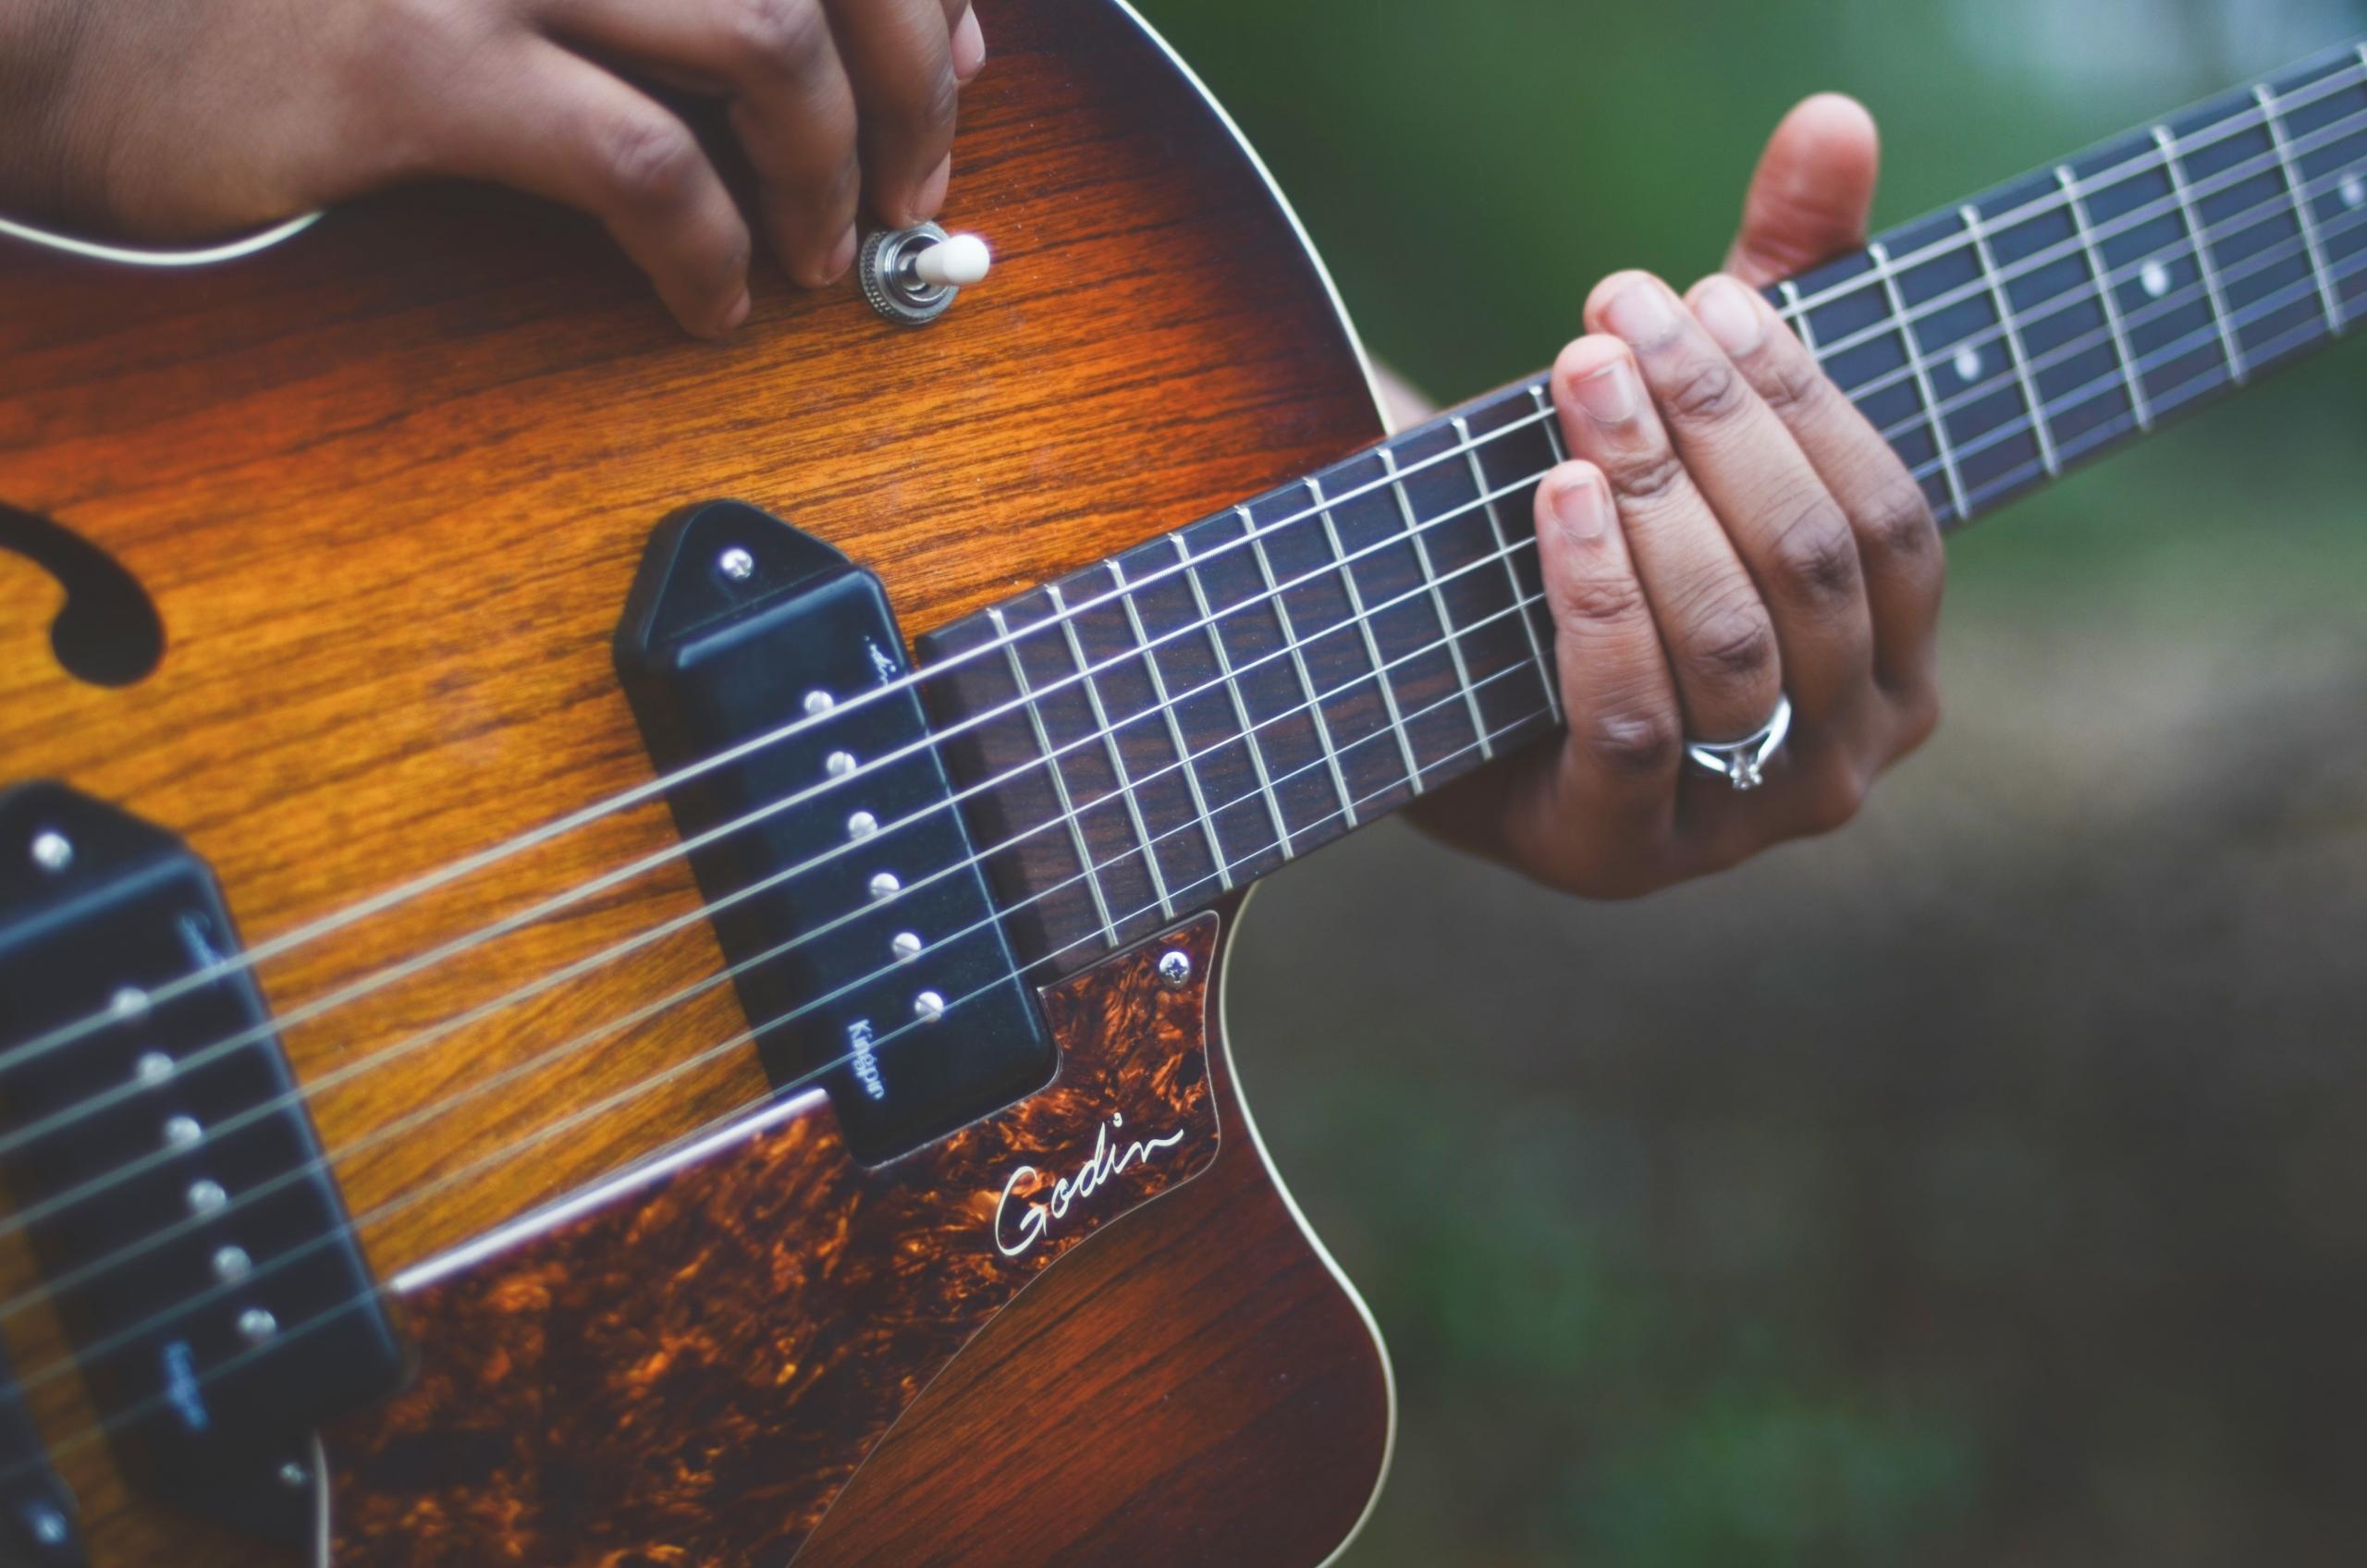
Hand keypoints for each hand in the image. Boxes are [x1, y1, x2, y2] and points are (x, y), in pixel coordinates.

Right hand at [0, 0, 985, 336]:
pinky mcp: (412, 63)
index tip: (948, 71)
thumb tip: (857, 30)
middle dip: (911, 82)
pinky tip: (711, 305)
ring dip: (830, 169)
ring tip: (822, 255)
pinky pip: (640, 162)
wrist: (55, 15)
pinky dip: (712, 249)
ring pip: (763, 37)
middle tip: (915, 191)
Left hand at [1414, 95, 1943, 897]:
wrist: (1443, 682)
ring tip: (1577, 386)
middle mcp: (1846, 757)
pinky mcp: (1621, 854)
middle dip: (1714, 430)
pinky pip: (1635, 720)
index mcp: (1898, 660)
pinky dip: (1598, 598)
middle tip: (1613, 323)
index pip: (1890, 516)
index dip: (1803, 400)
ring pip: (1733, 644)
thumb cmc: (1605, 545)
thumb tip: (1834, 117)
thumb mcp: (1698, 420)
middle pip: (1811, 567)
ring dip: (1654, 497)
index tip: (1697, 300)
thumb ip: (1781, 279)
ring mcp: (1739, 823)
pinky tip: (1558, 495)